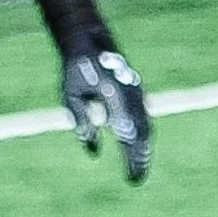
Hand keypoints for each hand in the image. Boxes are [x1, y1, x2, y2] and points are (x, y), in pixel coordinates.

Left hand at [61, 36, 151, 183]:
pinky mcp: (137, 91)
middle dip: (140, 157)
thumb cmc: (76, 70)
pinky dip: (143, 135)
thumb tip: (94, 152)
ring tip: (139, 166)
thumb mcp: (71, 97)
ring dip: (144, 147)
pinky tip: (139, 149)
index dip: (131, 159)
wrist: (89, 39)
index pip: (127, 135)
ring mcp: (136, 92)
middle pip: (142, 133)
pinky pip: (144, 117)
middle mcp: (130, 95)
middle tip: (136, 177)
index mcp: (113, 97)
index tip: (131, 177)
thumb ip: (82, 124)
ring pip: (146, 125)